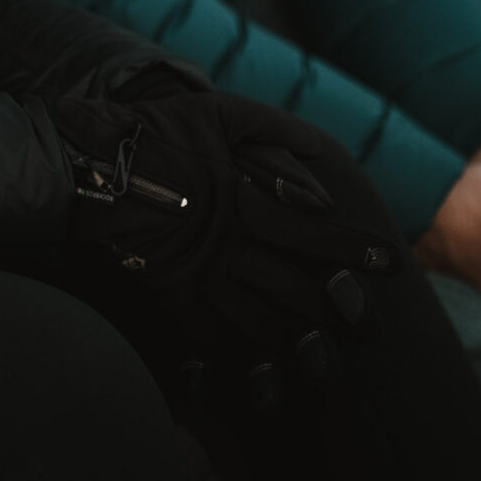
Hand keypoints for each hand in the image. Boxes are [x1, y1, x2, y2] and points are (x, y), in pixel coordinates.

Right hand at [53, 91, 396, 381]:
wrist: (90, 165)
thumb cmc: (158, 132)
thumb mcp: (219, 112)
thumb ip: (273, 128)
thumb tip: (321, 153)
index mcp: (244, 197)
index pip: (313, 229)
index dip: (354, 247)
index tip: (390, 262)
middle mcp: (229, 243)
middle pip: (297, 284)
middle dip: (341, 305)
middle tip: (373, 322)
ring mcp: (201, 276)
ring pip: (263, 320)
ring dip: (301, 339)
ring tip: (329, 353)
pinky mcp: (172, 297)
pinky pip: (215, 338)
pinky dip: (242, 357)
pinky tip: (264, 368)